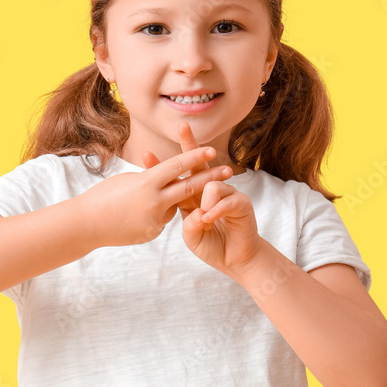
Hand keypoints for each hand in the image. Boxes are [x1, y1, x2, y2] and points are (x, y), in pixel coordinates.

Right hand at [78, 145, 232, 247]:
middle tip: (229, 171)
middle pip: (189, 186)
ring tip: (139, 201)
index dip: (195, 157)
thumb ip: (151, 178)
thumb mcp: (128, 180)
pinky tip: (134, 216)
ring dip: (169, 200)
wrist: (86, 225)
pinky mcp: (153, 233)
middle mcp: (155, 201)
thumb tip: (165, 176)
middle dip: (211, 178)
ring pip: (173, 205)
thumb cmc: (102, 196)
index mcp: (147, 182)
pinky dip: (155, 214)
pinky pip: (162, 219)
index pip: (177, 166)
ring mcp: (155, 219)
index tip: (212, 150)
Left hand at [143, 123, 263, 275]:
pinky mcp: (241, 202)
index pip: (175, 178)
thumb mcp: (192, 236)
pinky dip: (215, 211)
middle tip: (182, 126)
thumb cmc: (212, 246)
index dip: (161, 167)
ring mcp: (225, 193)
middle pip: (197, 163)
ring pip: (211, 183)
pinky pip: (225, 199)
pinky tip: (210, 220)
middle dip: (189, 144)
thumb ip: (189, 224)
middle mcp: (208, 190)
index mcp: (191, 197)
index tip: (146, 154)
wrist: (236, 260)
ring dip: (205, 202)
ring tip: (205, 221)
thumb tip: (197, 212)